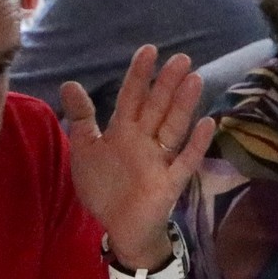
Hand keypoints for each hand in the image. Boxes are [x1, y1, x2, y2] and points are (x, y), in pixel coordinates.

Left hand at [59, 48, 216, 267]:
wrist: (118, 228)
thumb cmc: (105, 187)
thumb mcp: (85, 150)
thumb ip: (81, 119)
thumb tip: (69, 83)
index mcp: (123, 130)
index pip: (132, 97)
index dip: (139, 75)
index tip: (149, 50)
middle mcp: (145, 140)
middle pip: (157, 107)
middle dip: (167, 84)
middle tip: (181, 58)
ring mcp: (160, 160)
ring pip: (173, 127)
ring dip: (184, 105)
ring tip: (195, 80)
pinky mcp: (170, 182)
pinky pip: (185, 161)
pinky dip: (196, 144)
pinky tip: (207, 123)